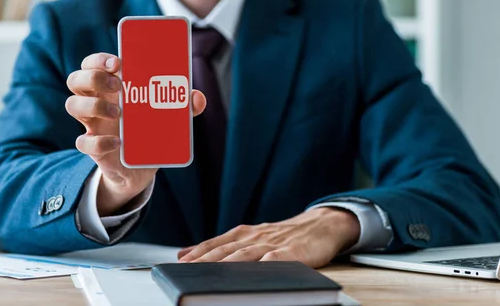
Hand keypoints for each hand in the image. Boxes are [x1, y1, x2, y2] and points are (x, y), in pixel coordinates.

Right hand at [65, 52, 205, 215]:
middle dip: (93, 77)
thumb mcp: (169, 115)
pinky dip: (99, 141)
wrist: (141, 167)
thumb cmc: (151, 129)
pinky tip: (118, 142)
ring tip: (119, 113)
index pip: (92, 64)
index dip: (98, 60)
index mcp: (111, 87)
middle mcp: (96, 101)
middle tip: (119, 85)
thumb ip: (184, 105)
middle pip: (75, 79)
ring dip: (93, 105)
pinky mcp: (94, 148)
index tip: (118, 62)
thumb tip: (198, 97)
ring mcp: (92, 124)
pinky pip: (82, 142)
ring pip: (71, 105)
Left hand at [177, 207, 359, 267]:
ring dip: (228, 263)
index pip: (216, 244)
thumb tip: (185, 253)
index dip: (197, 253)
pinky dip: (267, 263)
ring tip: (212, 274)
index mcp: (244, 234)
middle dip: (206, 260)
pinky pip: (279, 259)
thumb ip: (222, 246)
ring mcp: (274, 243)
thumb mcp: (251, 237)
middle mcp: (255, 237)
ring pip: (247, 254)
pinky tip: (259, 270)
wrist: (320, 225)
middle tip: (187, 270)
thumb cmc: (283, 236)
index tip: (179, 262)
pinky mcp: (293, 252)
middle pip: (227, 250)